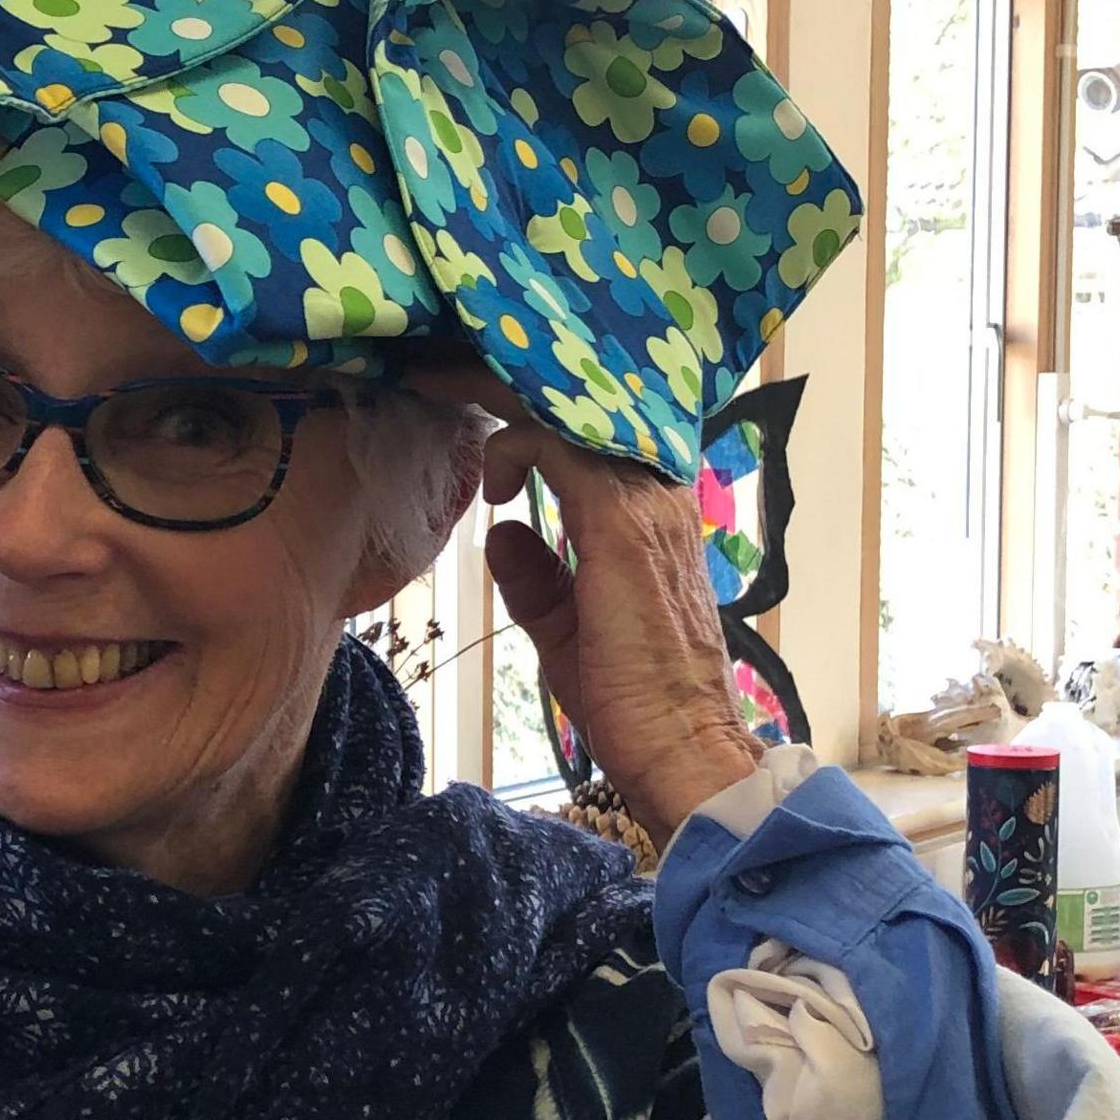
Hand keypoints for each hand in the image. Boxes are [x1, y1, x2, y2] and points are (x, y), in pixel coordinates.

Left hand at [408, 362, 765, 834]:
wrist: (680, 748)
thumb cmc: (631, 700)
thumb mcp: (564, 628)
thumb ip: (536, 577)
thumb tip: (502, 533)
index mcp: (646, 517)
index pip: (587, 433)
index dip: (525, 406)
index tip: (465, 403)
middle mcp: (655, 497)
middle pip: (578, 407)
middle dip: (503, 380)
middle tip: (440, 371)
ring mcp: (644, 507)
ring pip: (569, 414)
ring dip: (501, 396)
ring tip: (445, 389)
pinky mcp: (621, 526)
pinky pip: (564, 447)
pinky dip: (518, 440)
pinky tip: (492, 472)